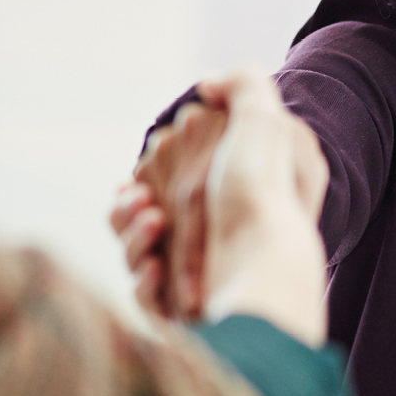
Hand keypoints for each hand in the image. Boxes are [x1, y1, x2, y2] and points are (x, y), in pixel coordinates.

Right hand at [119, 67, 328, 344]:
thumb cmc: (263, 193)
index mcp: (223, 194)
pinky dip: (143, 281)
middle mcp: (210, 235)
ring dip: (131, 237)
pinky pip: (144, 294)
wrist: (266, 267)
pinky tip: (156, 269)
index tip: (147, 168)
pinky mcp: (183, 311)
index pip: (167, 178)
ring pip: (133, 251)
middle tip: (144, 202)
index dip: (151, 171)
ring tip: (153, 224)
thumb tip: (208, 84)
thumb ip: (242, 85)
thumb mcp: (265, 122)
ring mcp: (195, 274)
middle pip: (139, 214)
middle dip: (130, 207)